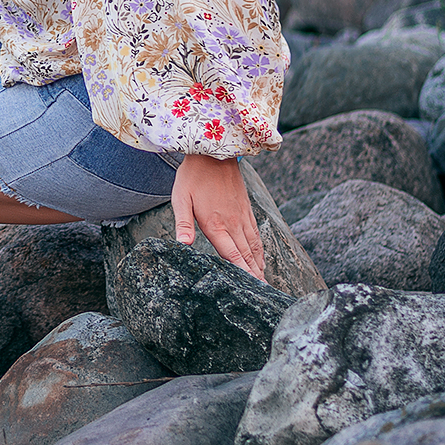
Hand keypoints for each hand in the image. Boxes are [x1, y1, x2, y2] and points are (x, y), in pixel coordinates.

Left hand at [171, 154, 265, 280]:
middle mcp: (232, 223)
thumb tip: (183, 245)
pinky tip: (260, 258)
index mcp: (215, 224)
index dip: (242, 273)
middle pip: (245, 255)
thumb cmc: (193, 176)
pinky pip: (255, 233)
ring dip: (258, 265)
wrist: (215, 151)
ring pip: (253, 246)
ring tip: (264, 281)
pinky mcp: (246, 208)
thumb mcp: (181, 198)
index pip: (231, 255)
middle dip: (254, 275)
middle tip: (263, 293)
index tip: (252, 288)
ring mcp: (241, 215)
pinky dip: (259, 249)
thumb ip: (183, 224)